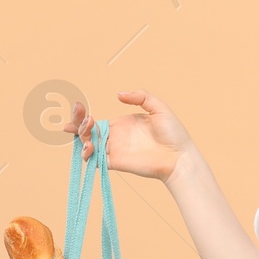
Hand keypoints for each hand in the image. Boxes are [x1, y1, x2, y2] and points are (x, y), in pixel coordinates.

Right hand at [63, 89, 192, 181]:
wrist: (180, 156)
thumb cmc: (173, 133)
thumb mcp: (158, 107)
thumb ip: (140, 96)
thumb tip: (118, 94)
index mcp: (121, 124)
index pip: (96, 120)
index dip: (83, 115)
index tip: (78, 107)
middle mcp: (115, 138)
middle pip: (88, 131)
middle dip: (78, 123)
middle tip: (81, 116)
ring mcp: (115, 151)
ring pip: (88, 145)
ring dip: (81, 137)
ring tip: (87, 129)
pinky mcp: (117, 163)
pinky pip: (96, 161)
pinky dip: (87, 155)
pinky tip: (89, 146)